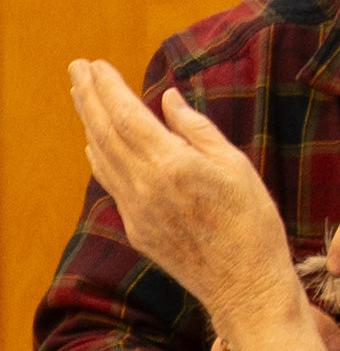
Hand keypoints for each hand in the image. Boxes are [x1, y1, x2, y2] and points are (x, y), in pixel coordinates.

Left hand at [69, 59, 298, 333]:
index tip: (96, 64)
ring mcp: (137, 211)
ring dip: (89, 124)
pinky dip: (99, 158)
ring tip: (82, 97)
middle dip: (87, 97)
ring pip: (102, 158)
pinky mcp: (139, 231)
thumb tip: (167, 100)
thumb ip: (197, 130)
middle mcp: (145, 187)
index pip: (127, 116)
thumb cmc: (252, 225)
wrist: (246, 286)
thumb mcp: (236, 167)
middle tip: (76, 67)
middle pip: (104, 132)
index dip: (108, 88)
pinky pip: (111, 185)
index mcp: (172, 165)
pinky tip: (97, 145)